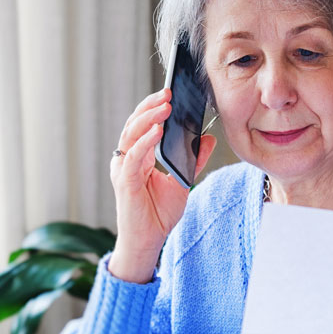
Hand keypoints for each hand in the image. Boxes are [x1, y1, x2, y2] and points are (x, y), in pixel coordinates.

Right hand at [108, 88, 215, 282]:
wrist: (148, 242)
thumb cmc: (159, 215)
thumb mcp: (183, 182)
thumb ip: (194, 160)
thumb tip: (208, 139)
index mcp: (139, 157)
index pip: (143, 125)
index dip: (154, 108)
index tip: (171, 93)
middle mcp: (127, 159)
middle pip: (135, 124)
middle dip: (151, 106)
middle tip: (168, 92)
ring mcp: (124, 169)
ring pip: (131, 134)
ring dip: (148, 118)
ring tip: (164, 105)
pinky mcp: (124, 181)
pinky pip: (133, 156)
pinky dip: (144, 142)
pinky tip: (157, 132)